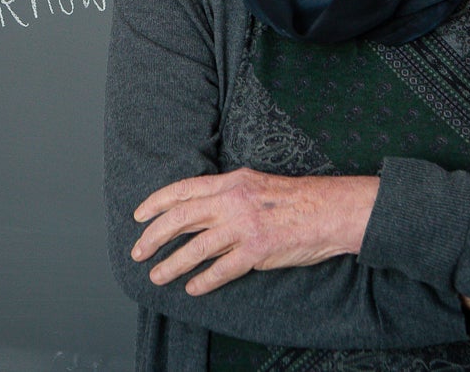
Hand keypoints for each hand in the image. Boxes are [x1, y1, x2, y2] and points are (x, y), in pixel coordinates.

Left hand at [129, 168, 377, 295]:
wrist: (331, 210)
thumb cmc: (296, 198)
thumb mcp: (255, 184)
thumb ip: (228, 194)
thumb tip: (199, 208)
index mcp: (232, 182)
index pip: (183, 190)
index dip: (156, 203)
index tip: (139, 216)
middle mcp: (234, 201)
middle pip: (181, 218)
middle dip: (154, 236)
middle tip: (139, 252)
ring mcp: (245, 226)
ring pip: (196, 247)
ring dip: (172, 264)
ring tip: (157, 276)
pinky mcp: (258, 250)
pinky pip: (222, 269)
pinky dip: (204, 280)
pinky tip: (193, 288)